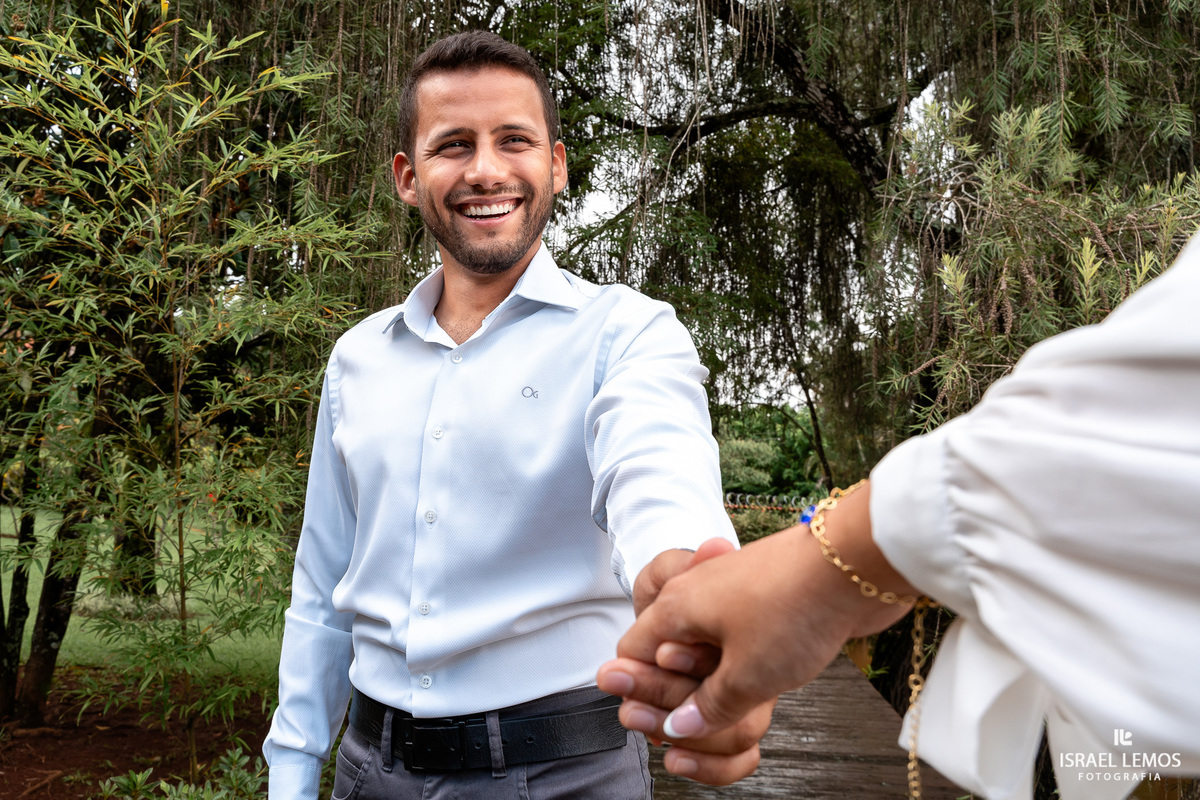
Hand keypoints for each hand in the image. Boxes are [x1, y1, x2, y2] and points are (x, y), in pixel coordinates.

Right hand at [615, 538, 775, 783]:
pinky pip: (739, 642)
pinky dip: (741, 667)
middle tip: (692, 726)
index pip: (633, 652)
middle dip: (675, 694)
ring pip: (706, 650)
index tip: (654, 723)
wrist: (857, 563)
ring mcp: (733, 597)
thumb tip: (680, 727)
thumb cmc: (797, 605)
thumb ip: (707, 706)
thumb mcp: (746, 676)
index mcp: (678, 606)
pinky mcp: (765, 603)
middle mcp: (698, 596)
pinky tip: (760, 685)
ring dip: (712, 684)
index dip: (639, 692)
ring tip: (730, 710)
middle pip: (667, 653)